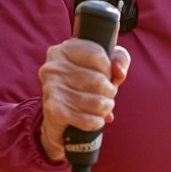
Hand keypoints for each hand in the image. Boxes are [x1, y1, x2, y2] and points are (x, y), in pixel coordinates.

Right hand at [38, 39, 129, 162]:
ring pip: (97, 102)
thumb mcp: (105, 63)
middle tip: (107, 95)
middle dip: (110, 91)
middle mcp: (54, 66)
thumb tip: (119, 72)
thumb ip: (119, 59)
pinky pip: (88, 120)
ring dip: (106, 107)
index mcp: (65, 49)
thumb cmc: (86, 82)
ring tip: (104, 107)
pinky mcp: (54, 111)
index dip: (109, 69)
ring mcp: (51, 88)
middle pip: (98, 80)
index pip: (97, 54)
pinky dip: (98, 122)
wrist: (59, 113)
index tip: (107, 76)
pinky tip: (97, 120)